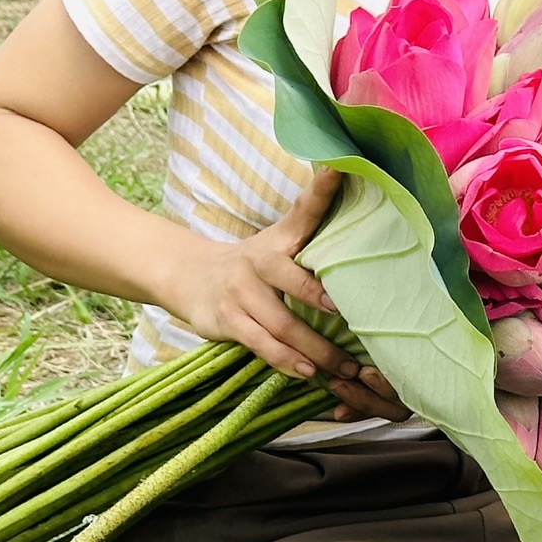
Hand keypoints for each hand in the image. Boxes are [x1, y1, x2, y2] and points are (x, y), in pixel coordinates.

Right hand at [167, 170, 408, 421]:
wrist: (191, 277)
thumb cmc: (254, 264)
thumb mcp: (280, 241)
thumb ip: (313, 225)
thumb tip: (350, 192)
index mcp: (279, 239)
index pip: (303, 210)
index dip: (321, 189)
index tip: (339, 169)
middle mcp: (259, 261)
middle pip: (294, 282)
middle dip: (320, 299)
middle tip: (350, 314)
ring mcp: (241, 293)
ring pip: (282, 324)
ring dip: (317, 349)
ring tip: (346, 368)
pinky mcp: (228, 321)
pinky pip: (261, 345)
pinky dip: (287, 361)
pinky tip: (308, 373)